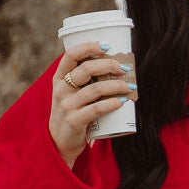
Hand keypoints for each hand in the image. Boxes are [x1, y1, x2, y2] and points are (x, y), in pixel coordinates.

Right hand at [50, 41, 135, 164]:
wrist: (59, 143)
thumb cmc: (72, 112)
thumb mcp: (70, 93)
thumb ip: (84, 80)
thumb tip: (116, 65)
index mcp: (59, 78)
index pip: (71, 55)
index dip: (89, 47)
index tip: (107, 46)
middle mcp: (61, 89)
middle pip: (86, 69)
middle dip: (109, 65)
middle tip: (124, 69)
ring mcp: (66, 106)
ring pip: (95, 89)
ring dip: (116, 86)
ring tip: (130, 86)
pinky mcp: (74, 121)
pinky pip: (96, 109)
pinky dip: (111, 104)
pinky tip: (122, 101)